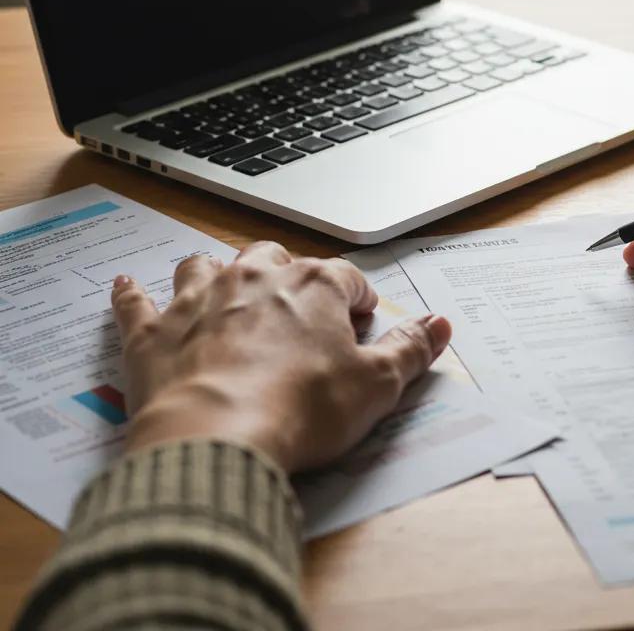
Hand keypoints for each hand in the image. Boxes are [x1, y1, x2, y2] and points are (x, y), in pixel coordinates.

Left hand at [110, 241, 451, 473]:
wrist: (217, 439)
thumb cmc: (302, 410)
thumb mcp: (376, 385)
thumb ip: (411, 348)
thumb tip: (441, 322)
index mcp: (314, 285)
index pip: (346, 278)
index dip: (356, 302)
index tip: (358, 327)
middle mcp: (255, 276)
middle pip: (275, 258)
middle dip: (287, 277)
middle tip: (295, 313)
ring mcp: (199, 298)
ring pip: (206, 263)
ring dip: (215, 273)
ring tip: (221, 288)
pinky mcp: (153, 331)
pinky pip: (135, 300)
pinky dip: (132, 293)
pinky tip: (127, 285)